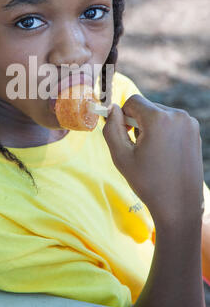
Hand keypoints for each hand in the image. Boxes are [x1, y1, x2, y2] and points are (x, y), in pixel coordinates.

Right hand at [102, 95, 203, 227]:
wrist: (179, 205)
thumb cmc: (148, 182)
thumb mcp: (121, 156)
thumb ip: (111, 128)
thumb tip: (112, 108)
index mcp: (159, 119)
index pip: (133, 101)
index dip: (123, 116)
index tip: (124, 134)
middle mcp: (178, 116)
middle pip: (147, 107)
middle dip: (138, 122)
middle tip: (138, 148)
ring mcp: (189, 123)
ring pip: (159, 114)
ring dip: (151, 127)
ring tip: (152, 152)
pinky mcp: (195, 132)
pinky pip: (172, 122)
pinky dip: (163, 132)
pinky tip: (163, 153)